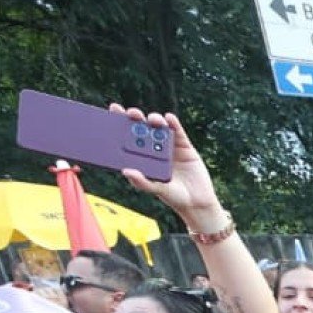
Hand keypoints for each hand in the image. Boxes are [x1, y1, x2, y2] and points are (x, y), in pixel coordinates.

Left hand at [108, 106, 225, 230]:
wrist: (198, 202)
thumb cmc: (174, 197)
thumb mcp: (156, 190)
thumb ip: (142, 182)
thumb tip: (125, 171)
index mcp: (142, 158)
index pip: (128, 138)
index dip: (120, 124)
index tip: (114, 111)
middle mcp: (154, 149)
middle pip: (142, 129)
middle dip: (136, 118)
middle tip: (132, 113)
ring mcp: (169, 146)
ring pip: (159, 128)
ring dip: (155, 120)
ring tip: (153, 120)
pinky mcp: (184, 146)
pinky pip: (178, 132)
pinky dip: (174, 123)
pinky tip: (169, 118)